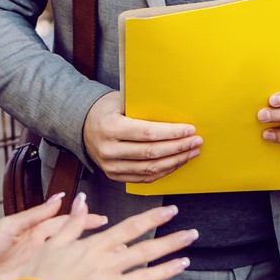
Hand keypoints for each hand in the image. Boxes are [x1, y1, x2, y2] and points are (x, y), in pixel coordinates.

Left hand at [0, 191, 107, 279]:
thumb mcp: (9, 226)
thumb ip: (35, 215)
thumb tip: (59, 198)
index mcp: (34, 234)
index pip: (64, 224)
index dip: (83, 220)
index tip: (103, 219)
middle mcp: (40, 251)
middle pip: (71, 244)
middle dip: (91, 242)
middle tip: (116, 241)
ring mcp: (39, 269)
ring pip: (68, 264)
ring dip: (86, 262)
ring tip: (108, 262)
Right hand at [16, 198, 197, 279]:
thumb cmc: (38, 274)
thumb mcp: (52, 243)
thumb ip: (72, 222)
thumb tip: (81, 198)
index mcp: (95, 247)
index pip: (130, 228)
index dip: (153, 219)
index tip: (173, 211)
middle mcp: (107, 266)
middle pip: (146, 251)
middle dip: (171, 241)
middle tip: (192, 234)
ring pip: (146, 277)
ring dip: (167, 269)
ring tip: (185, 262)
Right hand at [84, 91, 200, 183]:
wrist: (82, 126)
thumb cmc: (107, 110)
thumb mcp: (121, 101)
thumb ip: (143, 108)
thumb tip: (177, 112)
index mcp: (110, 128)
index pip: (148, 133)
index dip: (172, 133)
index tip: (190, 129)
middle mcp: (108, 150)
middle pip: (152, 153)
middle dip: (178, 148)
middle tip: (196, 141)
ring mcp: (110, 166)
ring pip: (150, 169)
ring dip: (175, 161)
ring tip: (192, 152)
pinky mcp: (114, 176)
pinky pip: (144, 177)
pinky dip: (164, 171)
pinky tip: (177, 162)